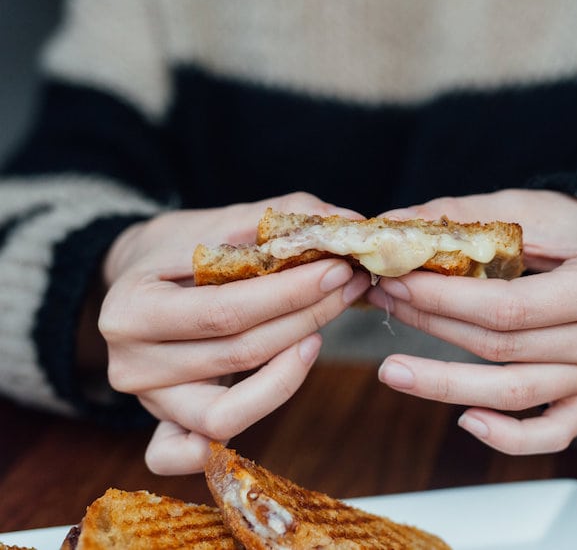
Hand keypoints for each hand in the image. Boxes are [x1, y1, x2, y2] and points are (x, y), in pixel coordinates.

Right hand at [98, 192, 371, 474]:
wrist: (136, 281)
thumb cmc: (180, 248)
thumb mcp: (220, 221)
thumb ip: (283, 218)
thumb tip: (351, 223)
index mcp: (131, 308)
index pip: (226, 311)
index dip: (290, 295)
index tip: (339, 270)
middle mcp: (130, 364)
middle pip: (237, 355)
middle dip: (305, 319)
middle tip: (350, 287)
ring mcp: (146, 402)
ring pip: (226, 410)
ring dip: (289, 373)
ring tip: (319, 332)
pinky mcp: (163, 426)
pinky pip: (187, 454)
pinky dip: (224, 442)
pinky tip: (276, 391)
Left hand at [365, 189, 576, 454]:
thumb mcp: (529, 208)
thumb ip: (464, 217)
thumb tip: (394, 225)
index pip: (508, 306)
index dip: (445, 300)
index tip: (396, 282)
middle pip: (504, 348)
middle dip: (433, 327)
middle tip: (384, 304)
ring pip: (514, 393)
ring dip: (446, 384)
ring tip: (393, 370)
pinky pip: (551, 434)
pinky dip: (509, 437)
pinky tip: (466, 422)